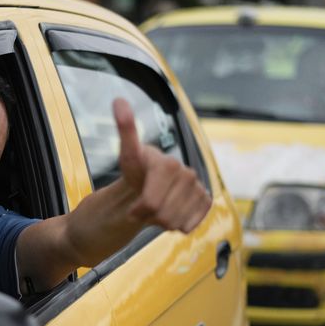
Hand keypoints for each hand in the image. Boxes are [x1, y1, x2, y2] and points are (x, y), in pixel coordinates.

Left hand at [113, 98, 211, 232]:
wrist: (150, 183)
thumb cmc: (136, 170)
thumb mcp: (127, 154)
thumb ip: (125, 130)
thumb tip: (118, 100)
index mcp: (167, 164)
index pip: (151, 203)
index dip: (139, 209)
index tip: (133, 207)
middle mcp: (187, 174)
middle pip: (163, 215)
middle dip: (149, 215)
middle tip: (143, 204)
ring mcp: (198, 188)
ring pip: (176, 222)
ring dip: (162, 220)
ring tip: (157, 205)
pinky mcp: (206, 201)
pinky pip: (190, 225)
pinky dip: (177, 224)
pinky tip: (171, 210)